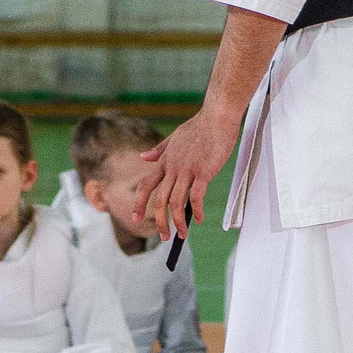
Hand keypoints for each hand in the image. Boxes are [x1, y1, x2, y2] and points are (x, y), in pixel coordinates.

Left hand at [136, 107, 240, 239]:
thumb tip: (142, 157)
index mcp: (165, 161)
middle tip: (163, 236)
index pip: (146, 185)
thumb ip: (158, 150)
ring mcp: (187, 170)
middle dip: (159, 221)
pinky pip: (196, 197)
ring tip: (182, 234)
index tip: (136, 218)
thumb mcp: (174, 137)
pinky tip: (199, 219)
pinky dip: (195, 211)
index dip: (139, 203)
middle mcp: (172, 167)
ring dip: (177, 222)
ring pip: (175, 202)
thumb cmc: (199, 126)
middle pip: (159, 199)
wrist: (216, 116)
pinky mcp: (203, 172)